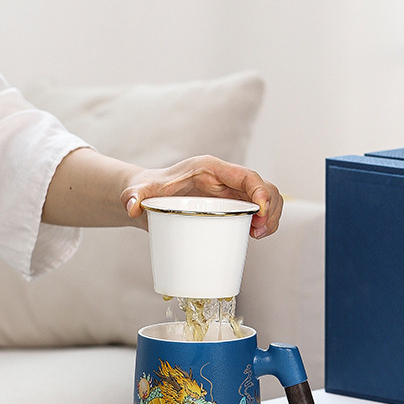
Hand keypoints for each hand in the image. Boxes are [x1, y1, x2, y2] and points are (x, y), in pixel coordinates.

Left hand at [121, 156, 282, 237]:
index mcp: (211, 168)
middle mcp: (226, 178)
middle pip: (264, 187)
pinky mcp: (232, 205)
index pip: (247, 175)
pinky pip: (259, 210)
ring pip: (267, 198)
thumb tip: (131, 207)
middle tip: (258, 232)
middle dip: (271, 208)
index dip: (261, 192)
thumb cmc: (148, 190)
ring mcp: (231, 191)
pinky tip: (256, 235)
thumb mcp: (141, 192)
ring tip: (258, 235)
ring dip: (272, 216)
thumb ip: (134, 196)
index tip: (260, 213)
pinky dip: (265, 222)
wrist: (148, 196)